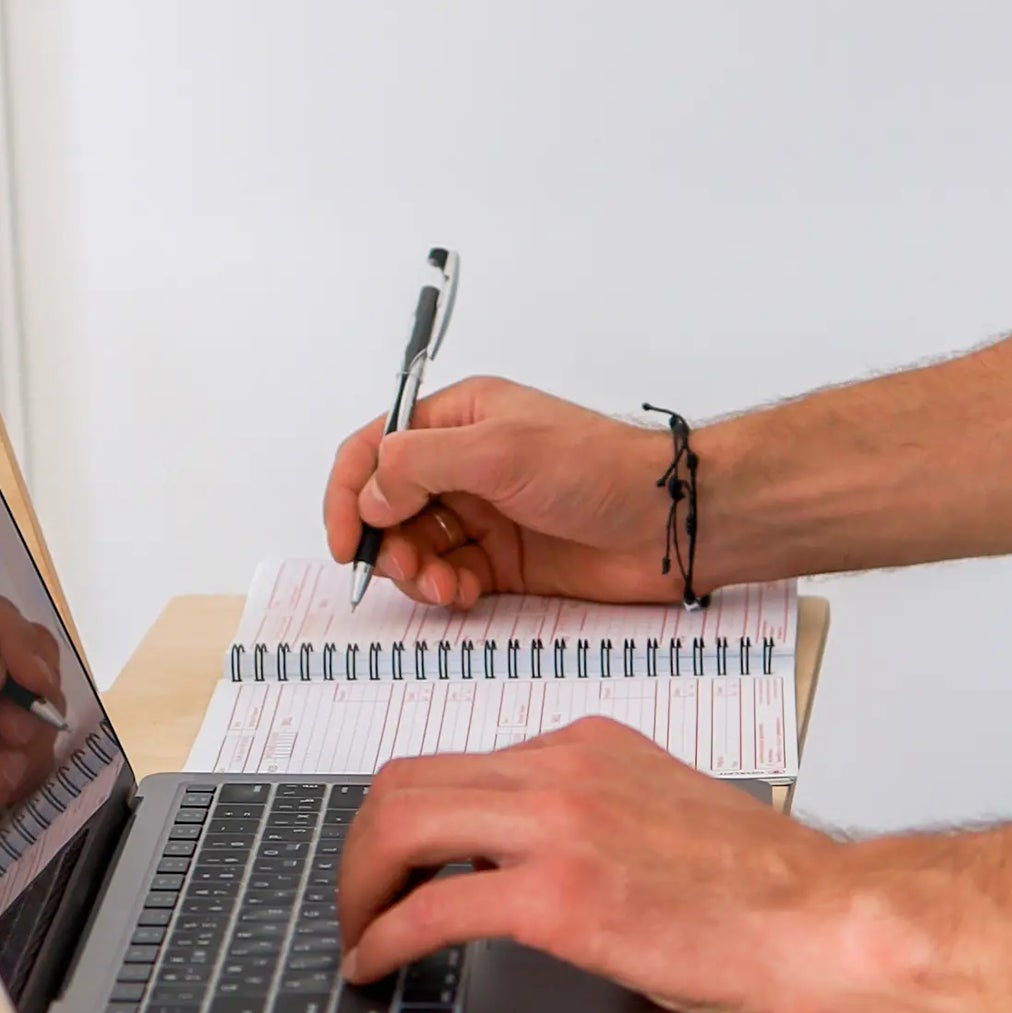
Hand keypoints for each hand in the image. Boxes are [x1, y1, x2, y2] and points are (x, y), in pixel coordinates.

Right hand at [318, 375, 688, 610]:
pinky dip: (445, 588)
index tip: (345, 538)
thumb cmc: (600, 470)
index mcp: (459, 420)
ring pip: (415, 546)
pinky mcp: (504, 558)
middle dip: (384, 541)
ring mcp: (485, 512)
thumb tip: (368, 493)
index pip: (375, 448)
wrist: (666, 524)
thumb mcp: (500, 451)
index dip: (348, 492)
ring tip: (445, 585)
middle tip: (405, 567)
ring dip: (416, 571)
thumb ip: (420, 465)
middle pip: (387, 505)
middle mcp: (465, 463)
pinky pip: (449, 575)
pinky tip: (465, 592)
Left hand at [335, 720, 871, 1012]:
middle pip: (404, 783)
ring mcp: (558, 827)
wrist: (823, 916)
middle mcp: (562, 770)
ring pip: (399, 826)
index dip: (404, 823)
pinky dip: (385, 938)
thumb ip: (588, 816)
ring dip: (358, 887)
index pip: (455, 766)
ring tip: (360, 936)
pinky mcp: (558, 897)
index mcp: (585, 746)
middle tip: (356, 903)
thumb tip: (516, 861)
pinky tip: (379, 965)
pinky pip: (431, 908)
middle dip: (360, 850)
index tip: (392, 868)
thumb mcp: (659, 813)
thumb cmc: (761, 887)